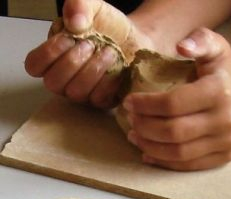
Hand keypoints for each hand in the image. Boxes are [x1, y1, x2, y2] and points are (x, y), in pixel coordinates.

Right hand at [24, 0, 152, 108]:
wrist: (137, 39)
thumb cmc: (110, 26)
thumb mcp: (93, 7)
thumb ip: (78, 5)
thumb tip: (74, 24)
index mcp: (53, 56)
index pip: (34, 65)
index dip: (48, 53)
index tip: (69, 37)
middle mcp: (64, 78)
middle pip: (53, 82)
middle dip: (73, 62)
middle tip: (91, 44)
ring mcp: (83, 92)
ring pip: (76, 92)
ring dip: (94, 70)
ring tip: (110, 51)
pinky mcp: (103, 100)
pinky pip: (99, 98)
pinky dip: (109, 81)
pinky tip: (119, 65)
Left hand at [123, 28, 230, 170]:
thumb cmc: (229, 70)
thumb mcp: (216, 47)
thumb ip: (199, 41)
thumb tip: (180, 47)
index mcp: (219, 90)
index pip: (174, 103)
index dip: (146, 105)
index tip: (129, 102)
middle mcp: (225, 119)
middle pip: (174, 131)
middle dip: (144, 127)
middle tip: (130, 120)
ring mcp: (227, 141)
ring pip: (179, 153)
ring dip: (150, 146)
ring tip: (135, 136)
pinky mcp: (226, 156)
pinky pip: (190, 166)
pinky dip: (165, 162)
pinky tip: (149, 152)